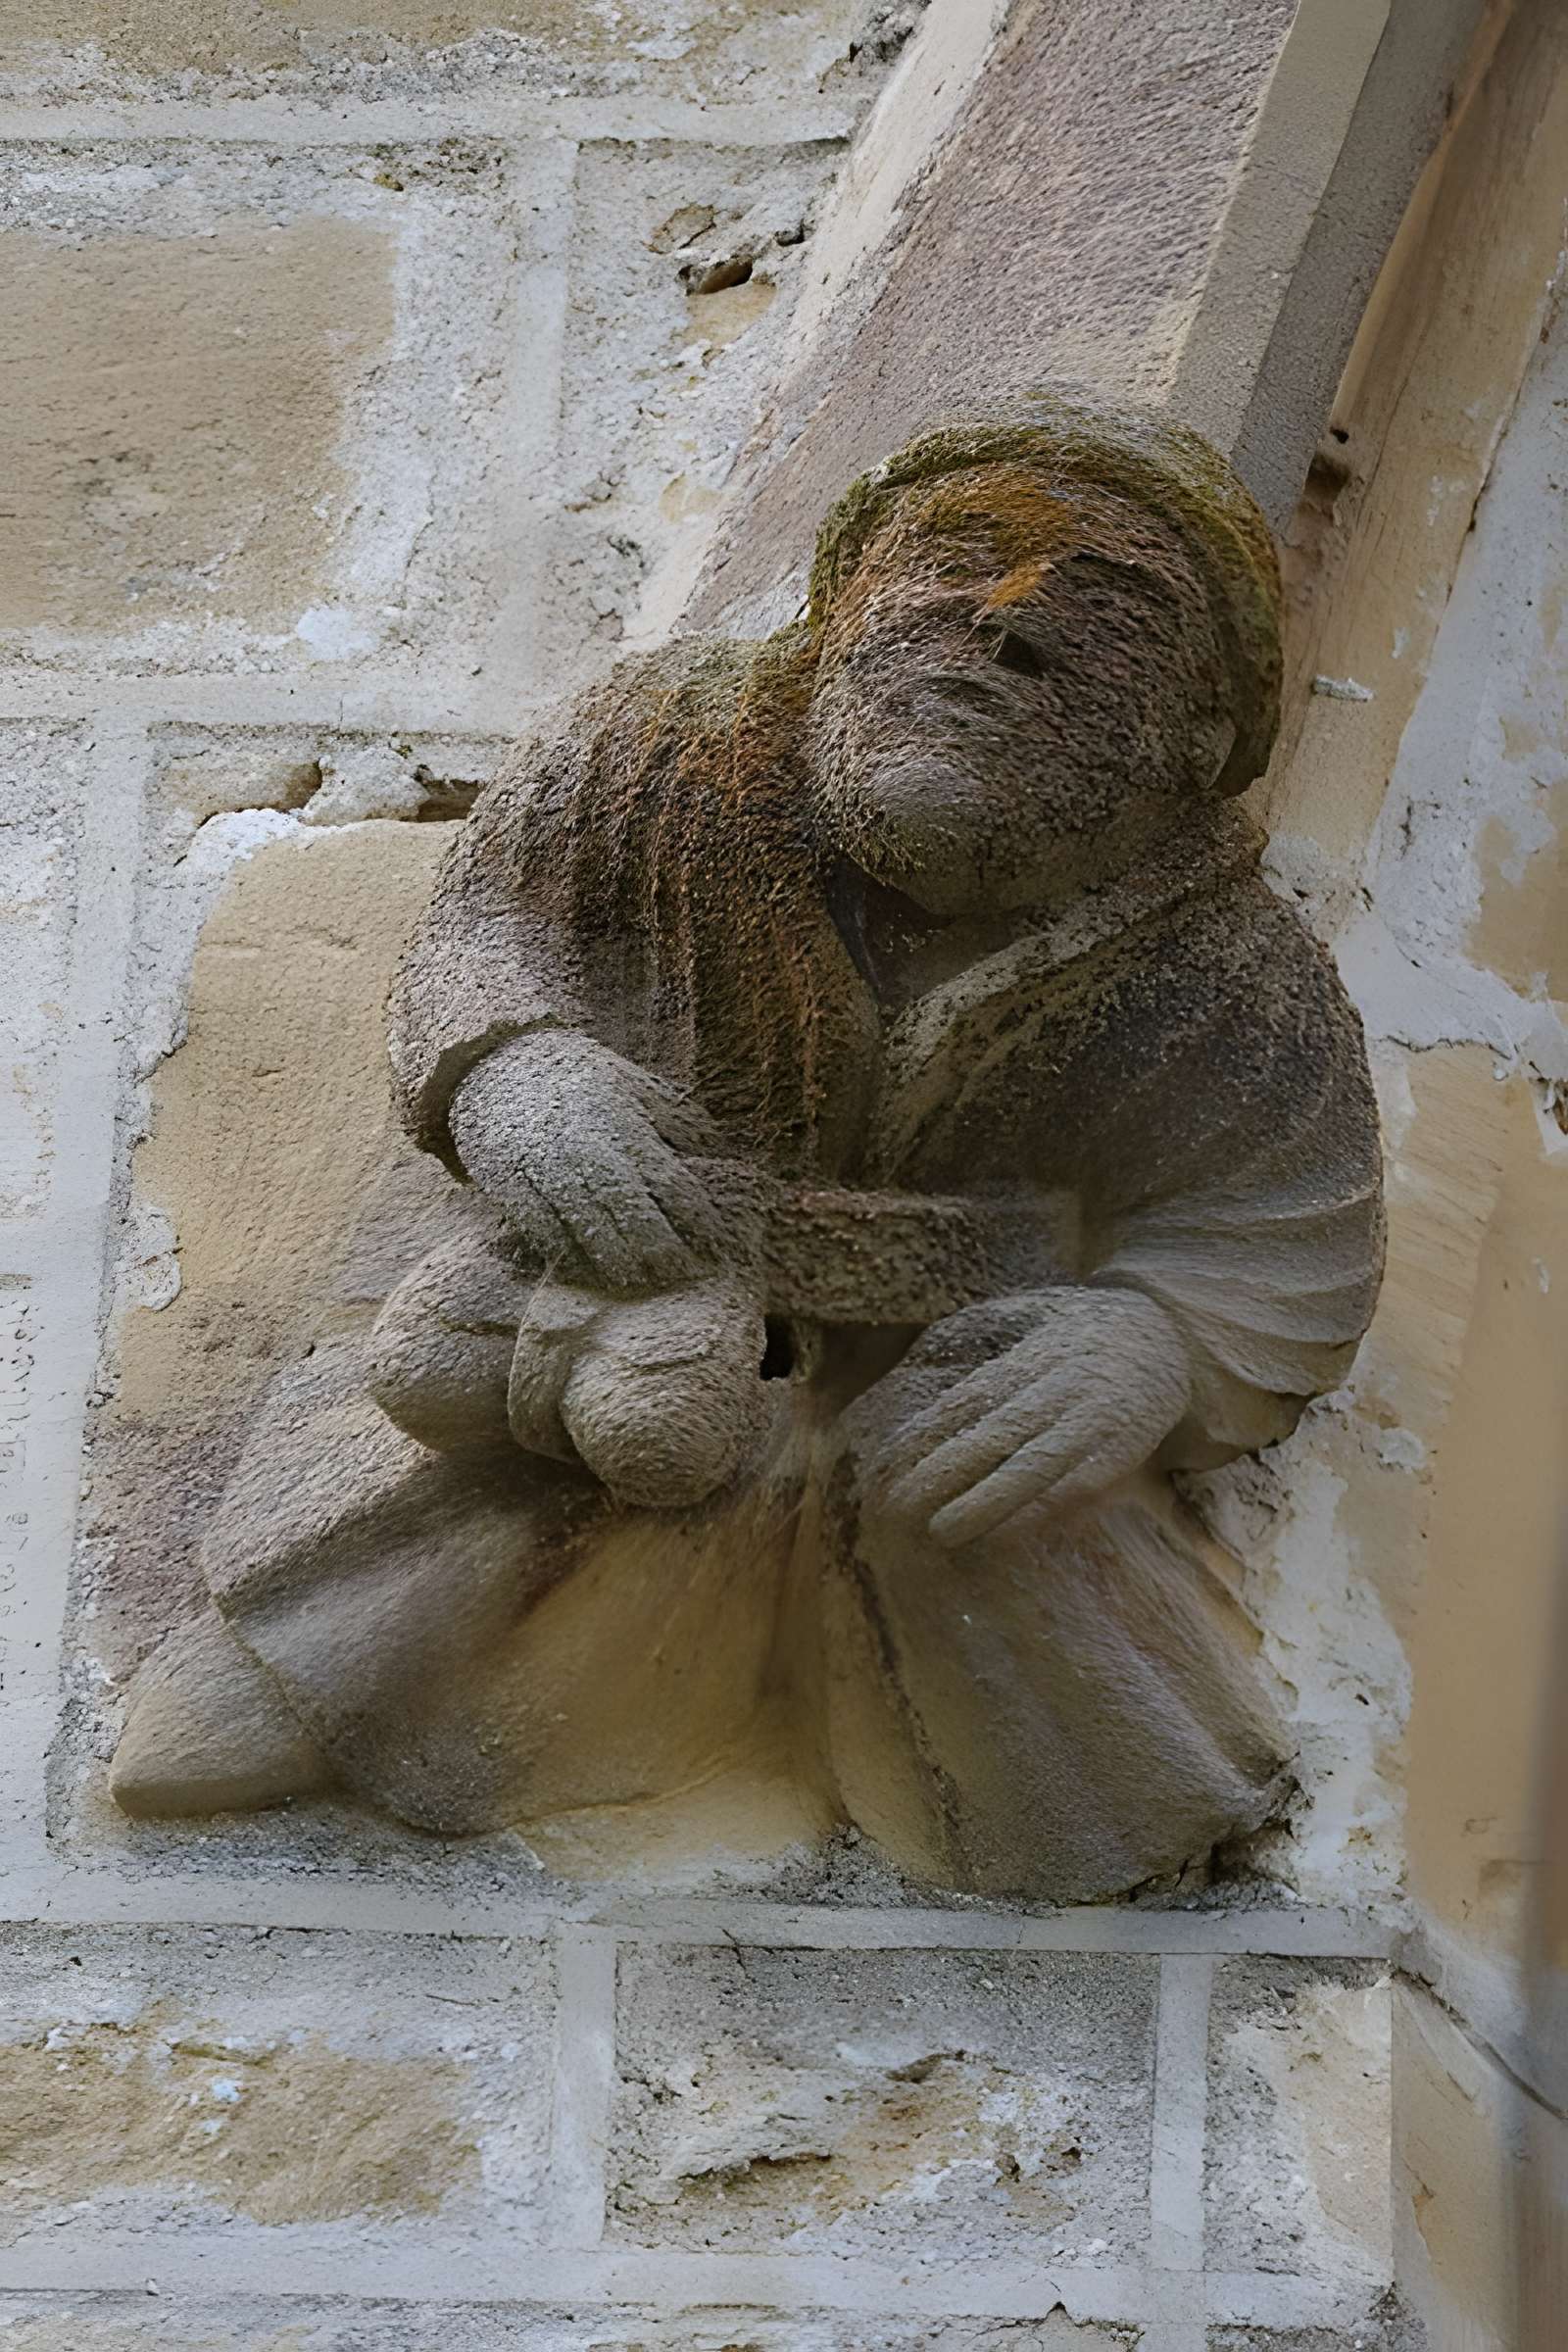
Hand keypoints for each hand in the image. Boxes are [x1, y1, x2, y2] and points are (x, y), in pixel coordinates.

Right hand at [449, 1031, 728, 1292]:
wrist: (495, 1061)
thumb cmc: (577, 1078)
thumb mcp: (632, 1084)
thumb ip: (674, 1118)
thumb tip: (716, 1152)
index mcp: (624, 1122)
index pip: (672, 1182)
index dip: (696, 1220)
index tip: (714, 1246)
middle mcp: (587, 1146)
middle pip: (634, 1212)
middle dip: (661, 1250)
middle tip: (680, 1276)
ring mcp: (545, 1166)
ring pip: (588, 1227)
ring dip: (617, 1261)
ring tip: (637, 1281)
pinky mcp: (509, 1182)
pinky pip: (541, 1230)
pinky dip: (566, 1255)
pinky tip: (586, 1270)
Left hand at [860, 1287, 1189, 1550]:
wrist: (1168, 1339)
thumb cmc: (1081, 1332)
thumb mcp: (1034, 1312)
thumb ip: (983, 1328)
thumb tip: (924, 1352)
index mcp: (1033, 1356)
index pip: (971, 1397)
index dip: (928, 1431)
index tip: (889, 1461)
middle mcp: (1061, 1387)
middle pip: (998, 1432)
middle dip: (946, 1471)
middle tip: (898, 1504)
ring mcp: (1093, 1422)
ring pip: (1036, 1467)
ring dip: (987, 1502)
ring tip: (941, 1532)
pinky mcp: (1120, 1455)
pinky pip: (1076, 1491)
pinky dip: (1037, 1516)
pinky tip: (1000, 1538)